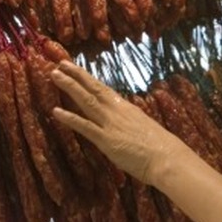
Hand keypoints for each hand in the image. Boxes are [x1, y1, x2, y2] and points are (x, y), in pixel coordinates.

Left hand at [50, 61, 186, 183]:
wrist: (166, 157)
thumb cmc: (159, 146)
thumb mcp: (143, 127)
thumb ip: (129, 122)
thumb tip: (124, 122)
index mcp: (125, 108)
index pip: (103, 89)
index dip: (87, 78)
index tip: (74, 67)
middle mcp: (117, 111)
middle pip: (93, 89)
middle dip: (76, 75)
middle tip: (60, 63)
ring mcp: (111, 124)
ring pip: (87, 101)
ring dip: (70, 87)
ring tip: (54, 75)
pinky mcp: (107, 140)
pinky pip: (85, 127)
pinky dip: (70, 118)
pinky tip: (55, 112)